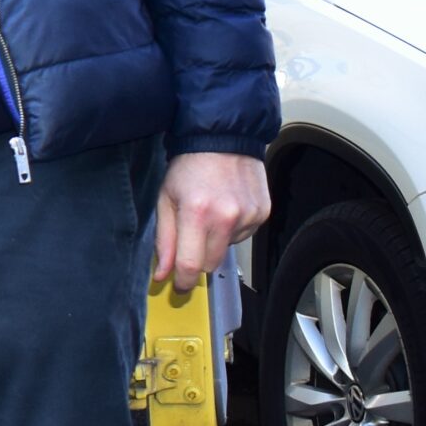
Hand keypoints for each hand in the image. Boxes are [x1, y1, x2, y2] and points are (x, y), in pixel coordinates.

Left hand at [152, 150, 270, 292]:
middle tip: (188, 241)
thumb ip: (164, 240)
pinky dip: (232, 229)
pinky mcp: (262, 215)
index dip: (182, 280)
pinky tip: (225, 208)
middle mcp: (226, 218)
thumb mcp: (165, 199)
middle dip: (196, 260)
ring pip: (227, 250)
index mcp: (197, 214)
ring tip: (209, 213)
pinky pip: (244, 237)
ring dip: (215, 240)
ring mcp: (248, 217)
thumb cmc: (189, 166)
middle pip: (211, 264)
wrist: (222, 139)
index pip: (191, 265)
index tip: (178, 286)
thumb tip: (162, 273)